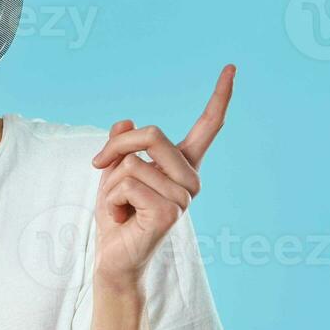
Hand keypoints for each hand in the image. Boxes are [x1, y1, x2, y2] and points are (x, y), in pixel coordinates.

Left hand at [88, 65, 233, 289]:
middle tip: (98, 165)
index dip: (219, 97)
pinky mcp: (168, 212)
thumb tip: (125, 121)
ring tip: (120, 209)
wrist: (114, 261)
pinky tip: (123, 219)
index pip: (207, 128)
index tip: (232, 67)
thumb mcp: (113, 175)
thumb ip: (121, 149)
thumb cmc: (117, 220)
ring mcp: (183, 198)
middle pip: (152, 134)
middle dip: (116, 146)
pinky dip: (113, 200)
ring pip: (132, 163)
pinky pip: (128, 184)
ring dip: (111, 185)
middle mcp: (190, 181)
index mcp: (182, 168)